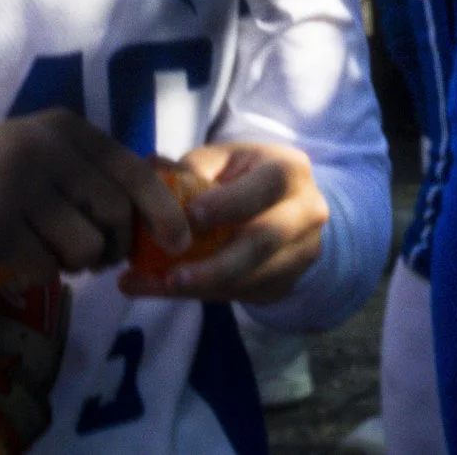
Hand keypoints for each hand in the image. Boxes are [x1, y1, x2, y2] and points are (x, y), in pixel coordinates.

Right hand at [0, 109, 191, 281]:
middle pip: (117, 217)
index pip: (136, 172)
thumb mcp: (41, 153)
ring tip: (48, 251)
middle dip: (114, 246)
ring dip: (75, 263)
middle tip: (92, 254)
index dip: (165, 212)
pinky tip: (17, 255)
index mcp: (66, 128)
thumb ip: (90, 174)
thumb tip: (157, 213)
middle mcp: (46, 148)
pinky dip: (39, 272)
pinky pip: (45, 268)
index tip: (181, 241)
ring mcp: (17, 185)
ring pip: (84, 247)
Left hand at [115, 142, 326, 305]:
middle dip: (217, 264)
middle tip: (174, 277)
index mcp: (289, 171)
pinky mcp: (286, 283)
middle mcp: (305, 213)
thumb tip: (151, 170)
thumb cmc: (246, 178)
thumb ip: (194, 168)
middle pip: (264, 242)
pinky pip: (243, 294)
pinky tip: (168, 292)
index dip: (230, 203)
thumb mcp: (226, 160)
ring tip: (160, 287)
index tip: (191, 217)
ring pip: (252, 278)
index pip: (266, 186)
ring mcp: (300, 253)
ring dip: (204, 287)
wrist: (289, 210)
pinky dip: (204, 294)